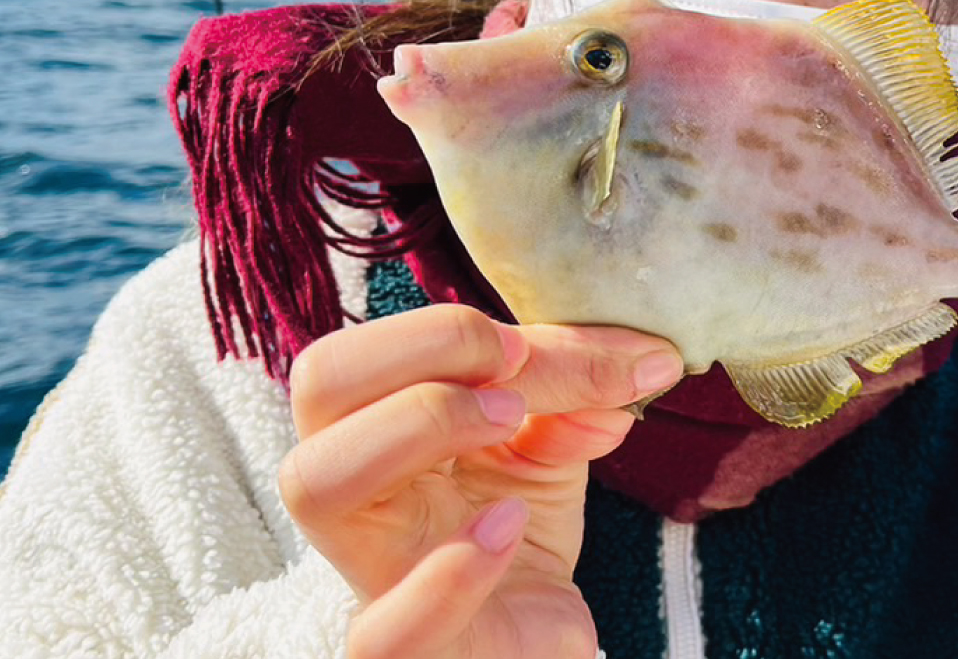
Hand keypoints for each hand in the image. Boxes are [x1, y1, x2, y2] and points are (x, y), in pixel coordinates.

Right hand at [279, 304, 682, 657]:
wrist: (535, 637)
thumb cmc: (514, 533)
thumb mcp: (548, 443)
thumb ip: (576, 392)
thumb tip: (639, 363)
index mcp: (373, 432)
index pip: (360, 352)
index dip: (437, 331)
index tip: (526, 346)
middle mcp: (356, 495)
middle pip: (319, 387)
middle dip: (421, 352)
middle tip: (511, 377)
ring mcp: (375, 575)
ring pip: (318, 485)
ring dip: (422, 423)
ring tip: (512, 426)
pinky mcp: (416, 651)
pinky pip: (383, 631)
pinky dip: (450, 573)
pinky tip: (510, 525)